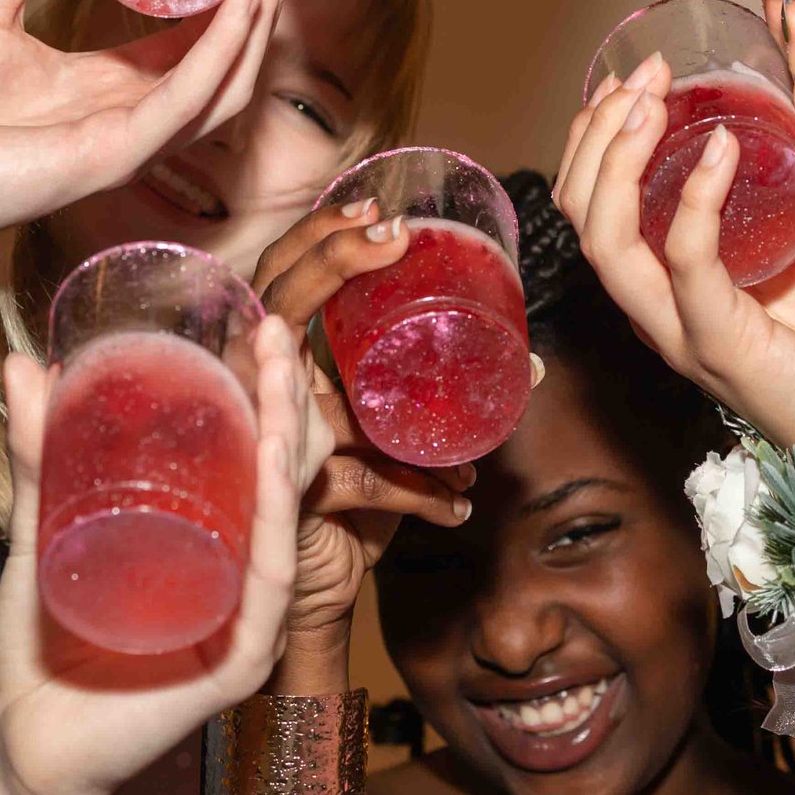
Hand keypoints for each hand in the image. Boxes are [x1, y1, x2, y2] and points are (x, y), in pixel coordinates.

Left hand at [0, 0, 287, 242]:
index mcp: (108, 86)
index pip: (194, 41)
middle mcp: (132, 116)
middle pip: (226, 61)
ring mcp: (130, 140)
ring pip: (224, 85)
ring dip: (256, 22)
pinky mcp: (116, 154)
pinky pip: (185, 102)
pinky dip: (220, 51)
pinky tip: (241, 0)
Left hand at [0, 319, 332, 794]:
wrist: (24, 740)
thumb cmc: (45, 641)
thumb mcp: (40, 528)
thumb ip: (37, 454)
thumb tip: (26, 361)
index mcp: (212, 543)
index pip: (254, 457)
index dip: (265, 390)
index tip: (259, 324)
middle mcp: (240, 577)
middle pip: (280, 480)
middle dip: (285, 402)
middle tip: (273, 335)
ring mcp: (244, 621)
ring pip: (282, 522)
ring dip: (286, 447)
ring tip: (278, 386)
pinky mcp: (236, 663)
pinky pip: (266, 587)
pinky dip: (271, 523)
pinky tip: (269, 469)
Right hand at [251, 202, 475, 656]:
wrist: (319, 581)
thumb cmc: (352, 491)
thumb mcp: (395, 431)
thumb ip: (442, 398)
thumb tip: (534, 367)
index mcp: (280, 361)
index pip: (278, 276)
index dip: (317, 238)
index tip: (376, 213)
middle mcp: (260, 385)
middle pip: (273, 300)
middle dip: (329, 261)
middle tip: (390, 239)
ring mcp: (265, 432)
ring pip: (333, 401)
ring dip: (405, 428)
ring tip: (464, 452)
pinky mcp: (284, 488)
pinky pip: (362, 480)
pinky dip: (417, 495)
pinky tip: (455, 507)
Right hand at [553, 0, 794, 480]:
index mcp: (673, 279)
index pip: (596, 200)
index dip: (601, 132)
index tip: (640, 71)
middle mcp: (661, 306)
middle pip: (581, 211)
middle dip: (598, 131)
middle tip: (642, 73)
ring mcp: (682, 329)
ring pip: (604, 239)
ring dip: (617, 160)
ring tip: (649, 102)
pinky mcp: (722, 347)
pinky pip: (686, 268)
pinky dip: (694, 204)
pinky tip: (719, 151)